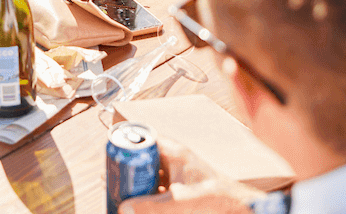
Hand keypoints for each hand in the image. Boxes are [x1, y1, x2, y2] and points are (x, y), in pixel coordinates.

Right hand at [119, 140, 257, 213]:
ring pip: (146, 175)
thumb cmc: (217, 197)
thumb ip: (151, 207)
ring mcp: (174, 173)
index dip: (125, 147)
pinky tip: (136, 206)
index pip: (142, 139)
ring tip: (117, 194)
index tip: (109, 161)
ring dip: (134, 186)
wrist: (237, 208)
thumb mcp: (180, 202)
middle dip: (125, 171)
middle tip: (109, 182)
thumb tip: (123, 209)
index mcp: (173, 151)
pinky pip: (155, 188)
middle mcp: (172, 158)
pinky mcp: (177, 188)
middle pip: (140, 159)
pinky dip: (145, 196)